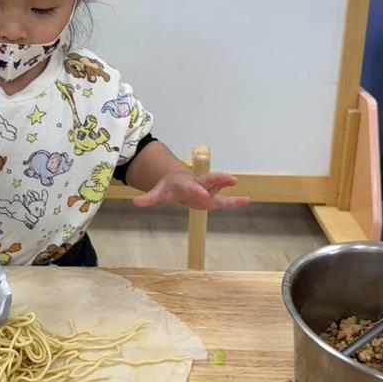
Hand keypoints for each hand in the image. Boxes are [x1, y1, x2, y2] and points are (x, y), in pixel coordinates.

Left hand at [133, 171, 249, 210]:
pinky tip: (247, 200)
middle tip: (230, 178)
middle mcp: (198, 184)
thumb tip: (135, 203)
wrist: (175, 180)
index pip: (192, 187)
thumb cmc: (168, 187)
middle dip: (218, 180)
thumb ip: (149, 198)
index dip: (197, 190)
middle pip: (209, 180)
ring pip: (218, 185)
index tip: (204, 195)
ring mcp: (206, 189)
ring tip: (237, 181)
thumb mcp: (158, 193)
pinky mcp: (212, 197)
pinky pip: (224, 200)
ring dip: (226, 182)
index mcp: (184, 184)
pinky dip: (235, 201)